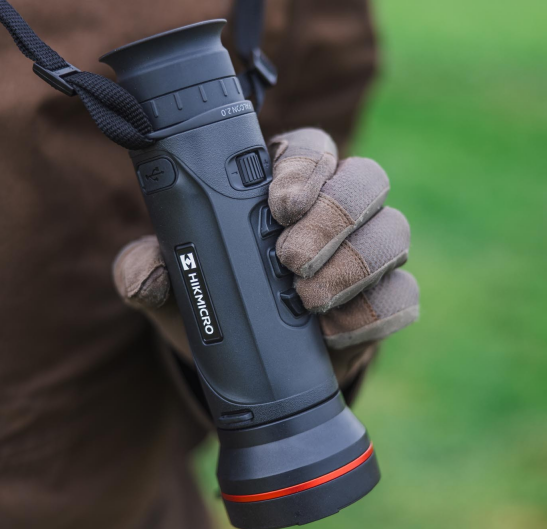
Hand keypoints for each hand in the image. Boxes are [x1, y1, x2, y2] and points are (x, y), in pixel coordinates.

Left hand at [113, 128, 418, 383]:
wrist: (255, 363)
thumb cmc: (220, 300)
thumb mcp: (180, 284)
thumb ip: (150, 270)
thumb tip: (142, 275)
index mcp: (288, 183)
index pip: (312, 148)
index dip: (305, 167)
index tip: (279, 204)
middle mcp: (340, 207)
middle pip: (367, 179)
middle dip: (334, 216)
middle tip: (292, 259)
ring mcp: (371, 251)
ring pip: (394, 233)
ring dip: (354, 266)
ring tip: (308, 302)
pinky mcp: (387, 298)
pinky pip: (404, 296)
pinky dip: (371, 315)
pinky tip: (332, 333)